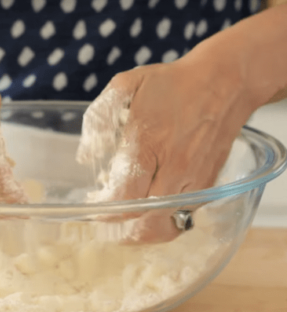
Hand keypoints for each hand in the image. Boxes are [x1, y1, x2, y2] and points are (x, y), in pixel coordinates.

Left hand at [77, 56, 252, 242]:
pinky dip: (164, 219)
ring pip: (166, 226)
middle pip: (144, 222)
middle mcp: (174, 168)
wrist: (225, 82)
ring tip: (127, 219)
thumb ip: (98, 120)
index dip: (105, 211)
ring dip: (142, 230)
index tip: (93, 205)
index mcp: (148, 144)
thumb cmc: (172, 84)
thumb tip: (86, 157)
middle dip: (119, 229)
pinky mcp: (208, 185)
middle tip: (106, 222)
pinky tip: (150, 204)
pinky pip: (183, 216)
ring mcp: (194, 180)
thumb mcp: (125, 86)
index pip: (124, 197)